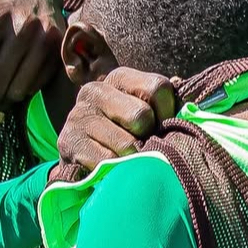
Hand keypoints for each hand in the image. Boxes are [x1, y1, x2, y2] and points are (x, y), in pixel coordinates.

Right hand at [56, 68, 177, 174]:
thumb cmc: (124, 130)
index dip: (168, 112)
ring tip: (129, 158)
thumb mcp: (144, 109)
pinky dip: (117, 170)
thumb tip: (179, 83)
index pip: (157, 87)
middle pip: (141, 115)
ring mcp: (79, 116)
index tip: (165, 126)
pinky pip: (108, 162)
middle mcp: (95, 90)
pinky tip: (113, 167)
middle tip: (144, 144)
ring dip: (134, 157)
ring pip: (126, 143)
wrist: (82, 157)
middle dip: (149, 136)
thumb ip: (165, 99)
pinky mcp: (68, 142)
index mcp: (119, 77)